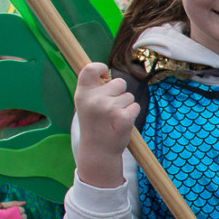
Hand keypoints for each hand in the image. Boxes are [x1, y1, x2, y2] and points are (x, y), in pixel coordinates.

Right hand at [74, 62, 137, 186]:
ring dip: (125, 105)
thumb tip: (106, 72)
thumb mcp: (86, 104)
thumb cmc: (94, 124)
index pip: (90, 69)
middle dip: (119, 93)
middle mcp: (95, 100)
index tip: (105, 76)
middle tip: (109, 109)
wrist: (98, 151)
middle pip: (119, 82)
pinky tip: (121, 123)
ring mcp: (110, 108)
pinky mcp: (124, 117)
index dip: (100, 67)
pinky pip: (136, 106)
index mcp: (82, 94)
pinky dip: (132, 113)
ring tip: (113, 118)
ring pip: (129, 96)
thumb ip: (94, 88)